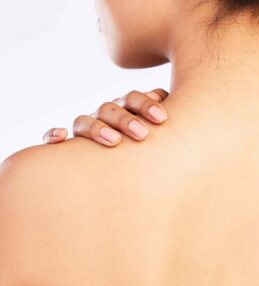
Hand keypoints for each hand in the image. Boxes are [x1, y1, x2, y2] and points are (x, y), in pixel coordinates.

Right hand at [43, 88, 168, 146]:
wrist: (120, 174)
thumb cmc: (144, 149)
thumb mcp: (155, 135)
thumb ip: (159, 118)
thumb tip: (168, 99)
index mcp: (125, 111)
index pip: (132, 100)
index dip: (145, 105)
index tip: (162, 119)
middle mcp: (103, 118)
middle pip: (110, 109)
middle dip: (126, 119)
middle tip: (142, 133)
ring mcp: (84, 131)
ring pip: (84, 122)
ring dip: (97, 128)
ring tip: (113, 141)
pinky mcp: (65, 148)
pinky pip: (52, 139)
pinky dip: (53, 135)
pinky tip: (60, 137)